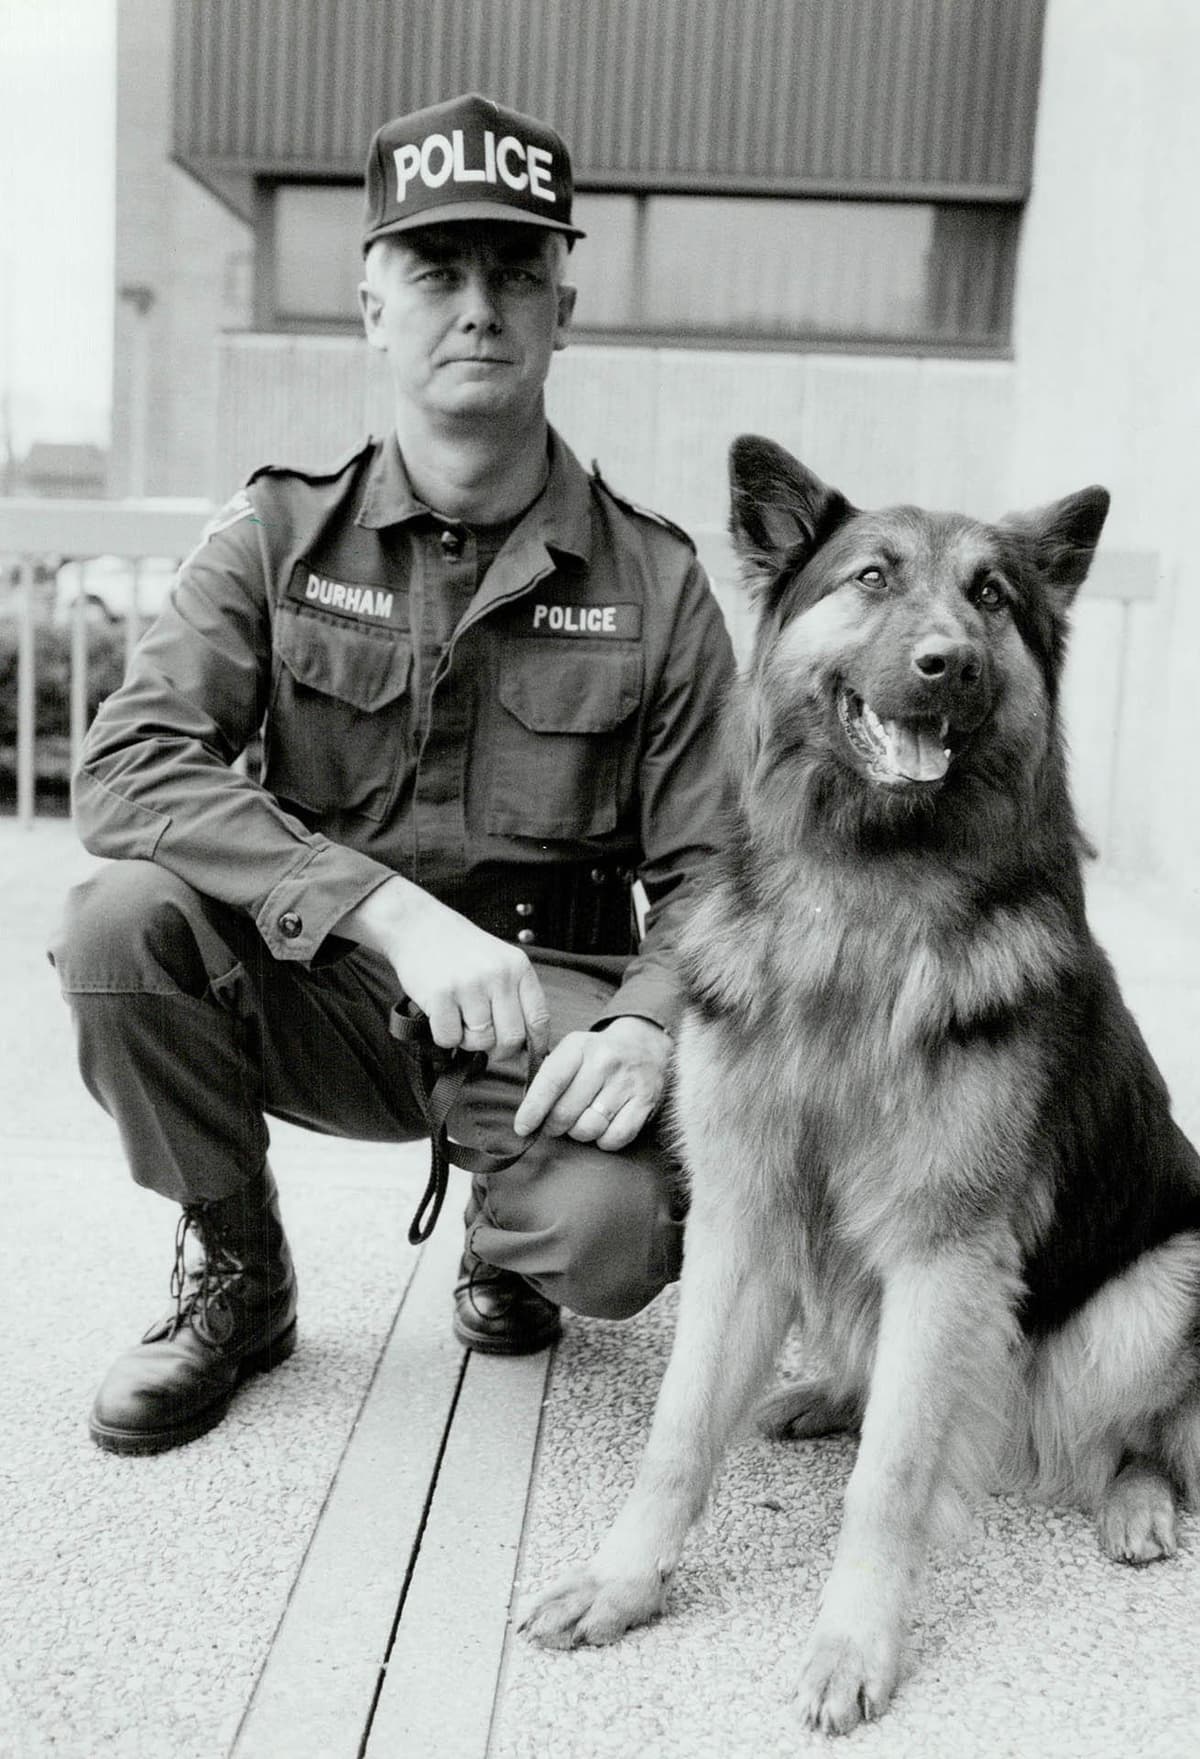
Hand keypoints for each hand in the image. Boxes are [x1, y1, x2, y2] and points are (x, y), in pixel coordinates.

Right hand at [335, 877, 549, 1062]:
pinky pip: (450, 1038)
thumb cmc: (461, 951)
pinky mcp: (440, 995)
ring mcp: (469, 984)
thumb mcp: (499, 962)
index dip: (534, 1045)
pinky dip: (445, 1036)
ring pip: (480, 1041)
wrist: (419, 927)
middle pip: (511, 1038)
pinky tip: (441, 1016)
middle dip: (498, 1050)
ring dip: (468, 1040)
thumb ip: (515, 997)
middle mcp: (498, 975)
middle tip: (484, 1041)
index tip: (525, 1054)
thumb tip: (529, 1047)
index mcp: (518, 967)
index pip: (538, 1020)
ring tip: (459, 1018)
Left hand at [513, 1015, 670, 1150]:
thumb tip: (526, 1116)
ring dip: (579, 1133)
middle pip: (566, 1112)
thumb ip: (549, 1076)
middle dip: (554, 1126)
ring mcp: (627, 1082)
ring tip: (581, 1121)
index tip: (522, 1127)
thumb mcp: (572, 1050)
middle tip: (554, 1124)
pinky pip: (615, 1137)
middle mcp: (604, 1062)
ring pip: (589, 1128)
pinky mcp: (645, 1102)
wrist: (645, 1044)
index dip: (533, 1109)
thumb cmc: (598, 1054)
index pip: (551, 1082)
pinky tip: (603, 1127)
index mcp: (579, 1046)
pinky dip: (604, 1140)